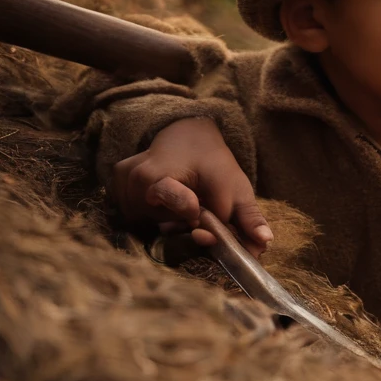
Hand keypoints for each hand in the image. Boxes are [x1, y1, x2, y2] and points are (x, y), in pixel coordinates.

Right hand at [111, 116, 272, 256]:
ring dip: (173, 222)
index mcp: (158, 175)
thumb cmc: (212, 162)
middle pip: (164, 224)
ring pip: (152, 226)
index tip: (197, 211)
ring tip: (184, 200)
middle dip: (188, 225)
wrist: (185, 136)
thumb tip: (265, 244)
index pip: (165, 196)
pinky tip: (167, 202)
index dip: (184, 208)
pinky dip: (156, 216)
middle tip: (200, 211)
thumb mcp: (235, 186)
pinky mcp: (116, 191)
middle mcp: (133, 182)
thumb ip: (248, 217)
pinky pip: (138, 219)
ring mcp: (120, 188)